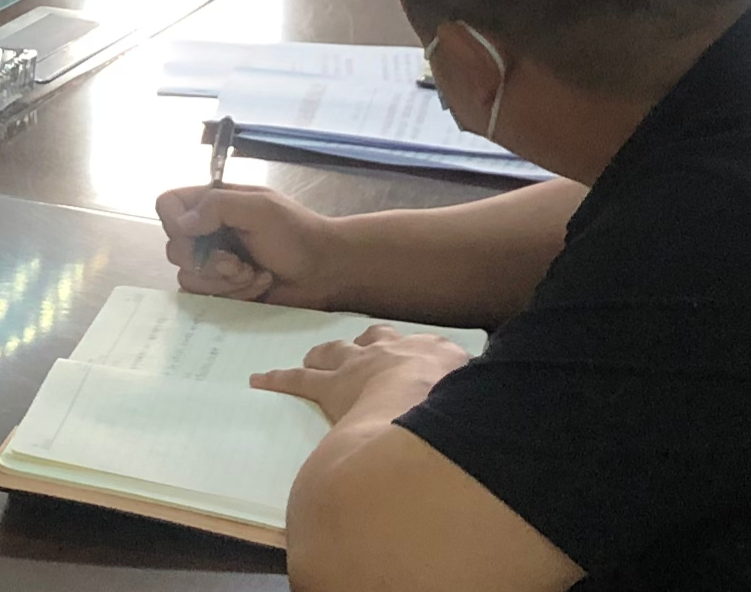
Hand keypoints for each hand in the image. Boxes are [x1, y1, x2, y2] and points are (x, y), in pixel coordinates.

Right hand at [155, 183, 345, 307]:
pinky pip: (206, 297)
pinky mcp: (223, 290)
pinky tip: (258, 284)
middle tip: (238, 261)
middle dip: (208, 261)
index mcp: (213, 204)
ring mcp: (213, 263)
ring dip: (224, 280)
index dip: (174, 221)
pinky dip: (234, 293)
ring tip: (254, 274)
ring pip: (188, 278)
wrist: (326, 270)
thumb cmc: (298, 233)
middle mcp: (207, 233)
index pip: (167, 205)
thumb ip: (217, 206)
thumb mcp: (261, 208)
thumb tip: (181, 224)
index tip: (198, 232)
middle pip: (173, 248)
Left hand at [250, 325, 471, 425]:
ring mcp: (359, 365)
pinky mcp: (331, 386)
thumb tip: (491, 411)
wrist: (423, 409)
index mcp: (435, 354)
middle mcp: (393, 350)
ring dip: (324, 355)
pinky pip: (298, 380)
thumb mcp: (482, 401)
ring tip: (313, 357)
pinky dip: (277, 378)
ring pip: (335, 352)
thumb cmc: (458, 409)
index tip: (421, 364)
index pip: (429, 350)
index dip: (421, 357)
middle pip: (375, 339)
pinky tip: (259, 378)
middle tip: (362, 352)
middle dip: (368, 345)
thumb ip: (484, 402)